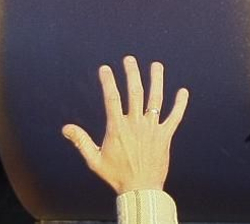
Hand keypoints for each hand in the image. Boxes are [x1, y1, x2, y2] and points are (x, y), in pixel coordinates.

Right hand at [62, 56, 189, 194]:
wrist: (140, 190)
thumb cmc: (116, 176)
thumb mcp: (94, 160)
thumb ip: (81, 141)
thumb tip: (65, 128)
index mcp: (118, 127)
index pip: (112, 98)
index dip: (108, 81)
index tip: (105, 69)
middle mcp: (136, 124)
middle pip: (135, 92)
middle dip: (132, 73)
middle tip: (129, 59)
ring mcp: (152, 128)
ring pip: (156, 99)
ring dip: (157, 80)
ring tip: (157, 65)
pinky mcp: (166, 135)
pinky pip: (175, 116)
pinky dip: (180, 104)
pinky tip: (184, 91)